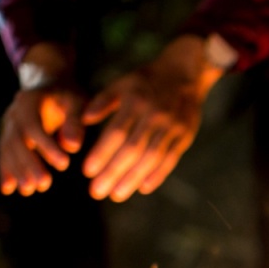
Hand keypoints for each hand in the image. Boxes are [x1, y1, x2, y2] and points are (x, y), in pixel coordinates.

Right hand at [0, 84, 86, 195]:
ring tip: (29, 191)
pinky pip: (4, 155)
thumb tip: (72, 146)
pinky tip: (8, 190)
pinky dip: (5, 172)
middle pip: (17, 141)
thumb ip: (75, 122)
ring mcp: (7, 125)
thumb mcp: (77, 101)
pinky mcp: (7, 136)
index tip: (65, 165)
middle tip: (44, 185)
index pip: (34, 126)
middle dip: (29, 164)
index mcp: (29, 101)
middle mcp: (13, 113)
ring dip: (17, 171)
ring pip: (8, 150)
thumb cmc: (68, 96)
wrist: (48, 85)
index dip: (47, 147)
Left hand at [79, 35, 222, 201]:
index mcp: (135, 102)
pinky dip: (158, 175)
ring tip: (116, 194)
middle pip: (133, 150)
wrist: (185, 72)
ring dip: (133, 179)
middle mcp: (155, 116)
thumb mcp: (122, 84)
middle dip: (113, 173)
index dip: (102, 154)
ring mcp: (172, 127)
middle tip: (97, 192)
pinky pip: (171, 159)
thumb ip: (102, 102)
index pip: (116, 133)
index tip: (87, 172)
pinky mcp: (185, 136)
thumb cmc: (146, 80)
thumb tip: (83, 121)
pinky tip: (143, 188)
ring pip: (151, 158)